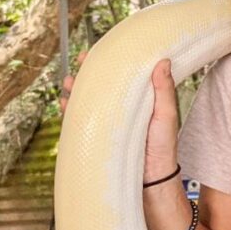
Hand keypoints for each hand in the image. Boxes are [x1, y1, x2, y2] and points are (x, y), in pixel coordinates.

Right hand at [60, 53, 178, 183]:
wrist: (152, 178)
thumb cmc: (164, 146)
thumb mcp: (167, 115)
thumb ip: (164, 90)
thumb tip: (163, 62)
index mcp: (142, 99)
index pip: (125, 76)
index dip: (112, 63)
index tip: (103, 51)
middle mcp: (124, 108)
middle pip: (103, 85)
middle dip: (90, 73)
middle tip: (82, 61)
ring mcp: (110, 122)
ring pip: (89, 100)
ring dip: (76, 90)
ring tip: (69, 82)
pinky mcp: (99, 136)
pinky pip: (81, 121)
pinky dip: (70, 111)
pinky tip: (64, 104)